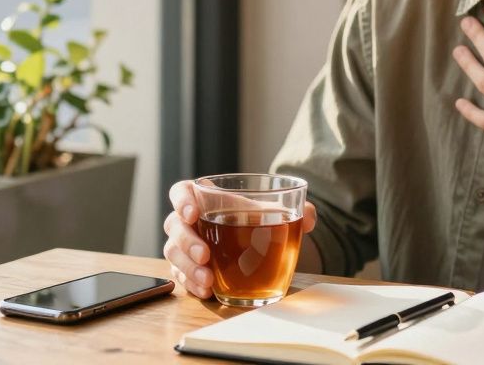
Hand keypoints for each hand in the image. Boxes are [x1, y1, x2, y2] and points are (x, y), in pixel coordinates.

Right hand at [162, 180, 317, 298]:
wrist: (260, 246)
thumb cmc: (259, 221)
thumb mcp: (277, 212)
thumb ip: (297, 210)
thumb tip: (310, 218)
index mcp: (207, 198)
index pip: (181, 192)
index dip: (182, 201)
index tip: (193, 213)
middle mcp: (190, 222)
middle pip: (174, 226)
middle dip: (187, 241)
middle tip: (206, 255)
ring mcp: (186, 247)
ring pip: (173, 253)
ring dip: (188, 267)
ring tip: (208, 280)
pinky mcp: (187, 269)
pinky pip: (180, 276)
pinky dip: (191, 284)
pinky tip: (207, 291)